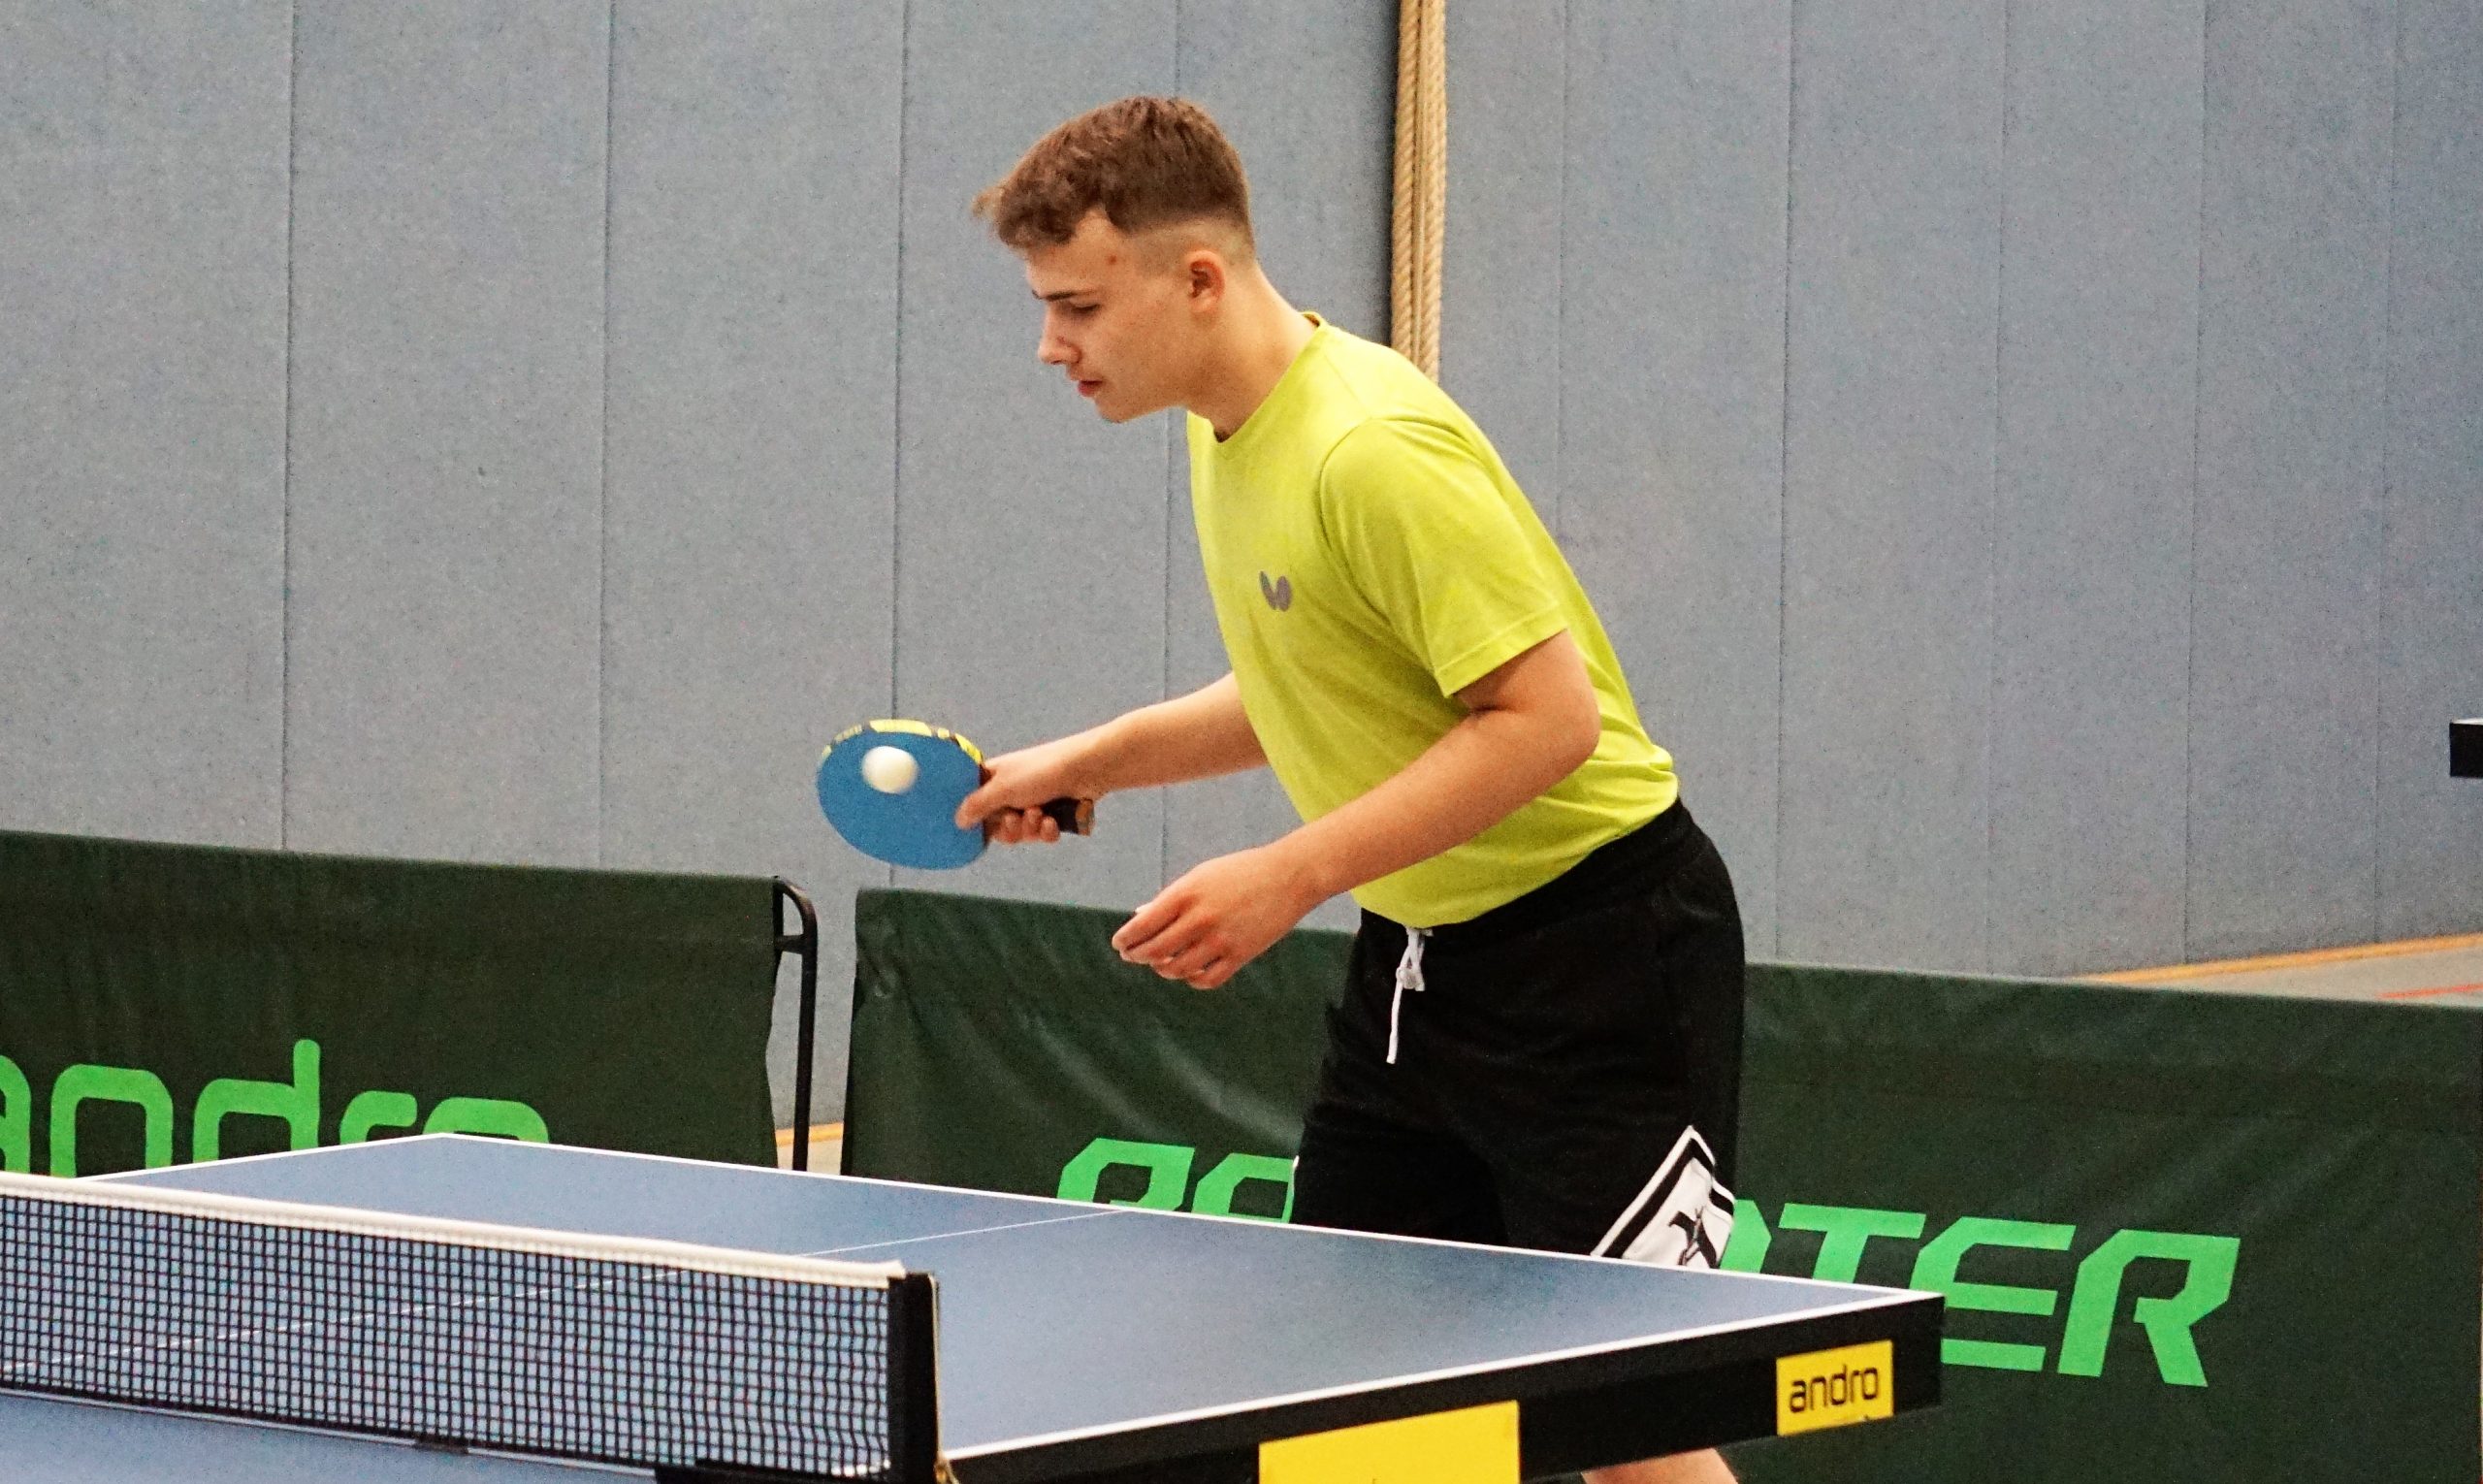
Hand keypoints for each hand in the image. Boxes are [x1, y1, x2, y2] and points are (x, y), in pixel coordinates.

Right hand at [956, 736, 1091, 845]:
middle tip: (1015, 818)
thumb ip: (977, 805)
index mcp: (994, 778)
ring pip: (1022, 832)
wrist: (1085, 770)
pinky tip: (1053, 822)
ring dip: (1030, 829)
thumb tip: (957, 820)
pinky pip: (1042, 833)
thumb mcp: (1002, 789)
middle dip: (1009, 828)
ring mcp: (1034, 801)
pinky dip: (1047, 831)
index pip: (975, 803)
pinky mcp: (1054, 813)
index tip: (979, 828)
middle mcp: (1011, 790)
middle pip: (999, 825)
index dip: (977, 818)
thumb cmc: (1039, 773)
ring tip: (1040, 814)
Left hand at [1112, 845, 1324, 988]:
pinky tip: (1189, 972)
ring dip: (1163, 969)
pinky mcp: (1240, 955)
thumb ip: (1170, 898)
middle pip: (1154, 950)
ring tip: (1160, 964)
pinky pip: (1206, 979)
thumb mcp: (1201, 876)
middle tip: (1132, 956)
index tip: (1120, 944)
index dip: (1126, 939)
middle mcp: (1200, 918)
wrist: (1289, 876)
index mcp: (1185, 894)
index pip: (1142, 926)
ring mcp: (1220, 939)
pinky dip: (1192, 979)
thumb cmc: (1240, 872)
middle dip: (1137, 955)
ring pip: (1177, 969)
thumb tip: (1139, 915)